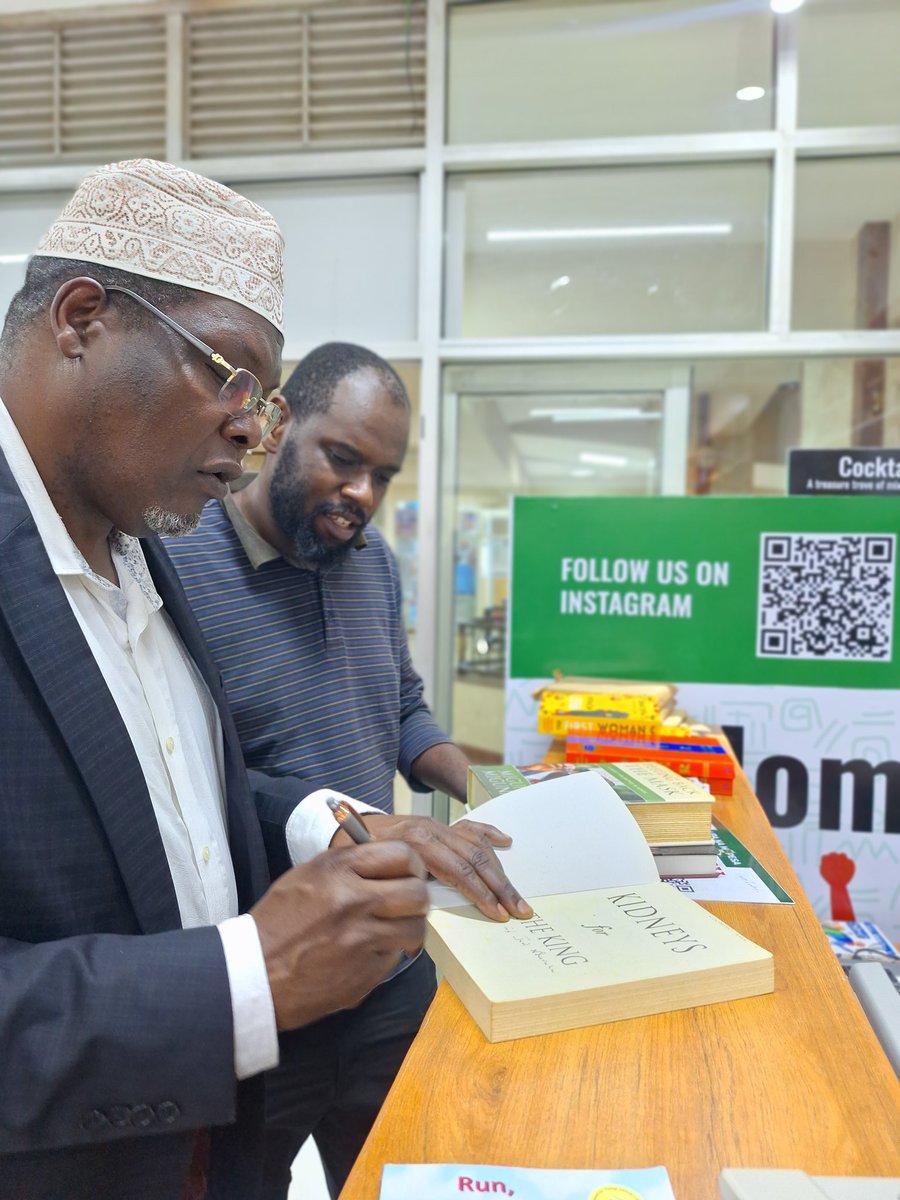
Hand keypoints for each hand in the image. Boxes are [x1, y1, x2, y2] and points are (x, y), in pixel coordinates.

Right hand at [251, 841, 428, 1029]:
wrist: (254, 974)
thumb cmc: (278, 923)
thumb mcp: (307, 876)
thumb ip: (348, 865)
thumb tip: (385, 862)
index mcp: (338, 869)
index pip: (402, 854)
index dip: (412, 865)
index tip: (409, 874)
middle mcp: (354, 900)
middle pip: (416, 893)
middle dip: (416, 899)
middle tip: (406, 905)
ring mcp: (362, 938)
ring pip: (414, 928)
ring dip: (407, 930)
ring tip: (390, 932)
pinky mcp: (366, 972)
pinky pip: (395, 958)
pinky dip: (387, 956)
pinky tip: (366, 954)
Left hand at [338, 814, 532, 922]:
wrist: (346, 827)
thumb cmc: (355, 859)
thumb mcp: (368, 880)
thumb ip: (395, 899)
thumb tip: (417, 933)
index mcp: (414, 843)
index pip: (457, 870)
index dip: (479, 894)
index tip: (496, 914)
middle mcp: (430, 830)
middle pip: (474, 858)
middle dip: (499, 887)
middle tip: (518, 910)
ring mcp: (437, 824)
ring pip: (476, 845)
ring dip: (500, 871)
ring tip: (516, 894)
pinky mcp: (439, 824)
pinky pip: (469, 826)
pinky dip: (489, 833)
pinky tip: (506, 842)